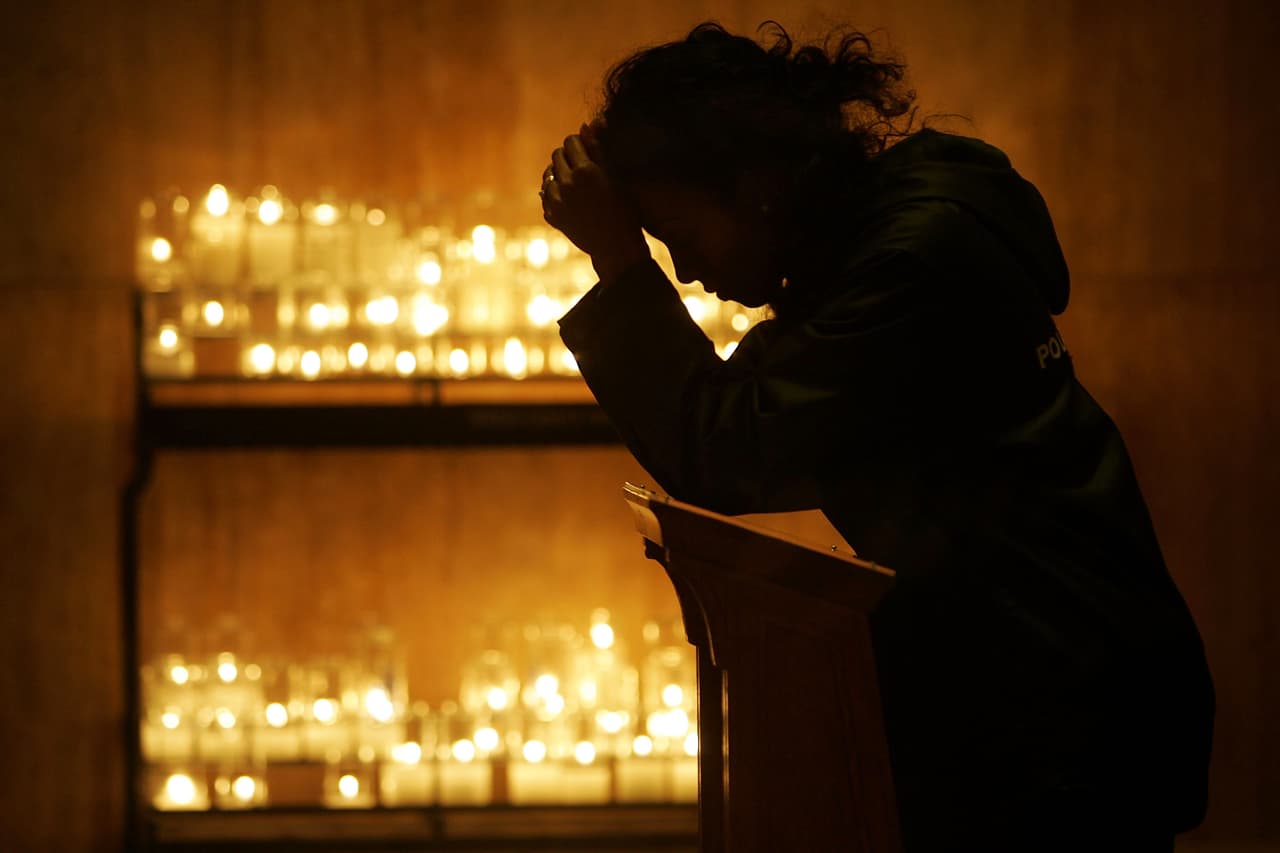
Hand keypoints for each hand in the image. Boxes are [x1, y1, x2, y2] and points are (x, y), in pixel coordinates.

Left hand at [541, 123, 649, 279]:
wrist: (617, 247)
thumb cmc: (625, 209)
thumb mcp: (616, 176)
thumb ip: (598, 149)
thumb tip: (587, 124)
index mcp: (584, 170)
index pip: (571, 141)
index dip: (580, 143)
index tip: (588, 149)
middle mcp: (566, 184)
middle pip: (557, 155)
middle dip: (568, 156)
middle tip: (583, 165)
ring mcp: (556, 202)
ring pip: (549, 174)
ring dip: (560, 173)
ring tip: (576, 181)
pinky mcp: (551, 216)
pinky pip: (546, 194)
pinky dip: (555, 192)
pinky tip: (570, 197)